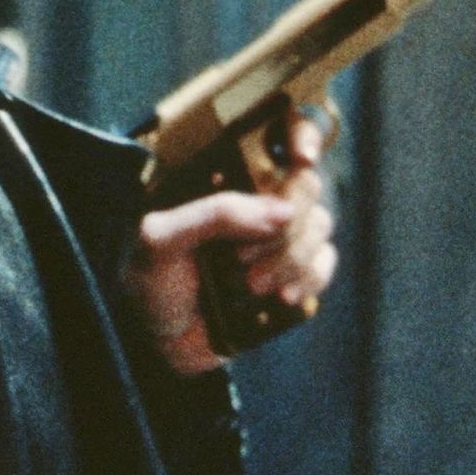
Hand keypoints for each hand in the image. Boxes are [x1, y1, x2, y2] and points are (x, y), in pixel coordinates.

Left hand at [123, 114, 337, 375]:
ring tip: (250, 285)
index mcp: (220, 179)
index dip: (297, 133)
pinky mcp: (295, 272)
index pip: (270, 135)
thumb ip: (213, 215)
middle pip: (306, 185)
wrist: (158, 341)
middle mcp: (254, 198)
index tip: (300, 157)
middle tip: (243, 260)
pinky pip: (325, 262)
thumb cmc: (149, 280)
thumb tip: (281, 211)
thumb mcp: (159, 240)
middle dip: (284, 225)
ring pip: (320, 225)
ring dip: (290, 259)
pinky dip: (309, 278)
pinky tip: (279, 297)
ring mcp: (278, 235)